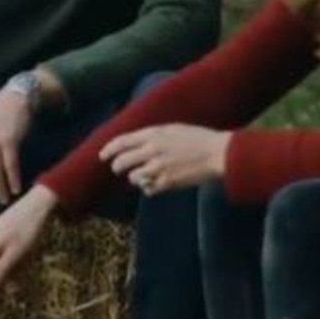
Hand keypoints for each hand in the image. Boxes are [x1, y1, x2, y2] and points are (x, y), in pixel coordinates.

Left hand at [99, 124, 230, 194]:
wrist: (218, 153)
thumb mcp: (172, 129)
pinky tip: (157, 183)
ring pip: (133, 178)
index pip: (121, 141)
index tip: (102, 156)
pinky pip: (148, 189)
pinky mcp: (167, 183)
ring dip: (136, 178)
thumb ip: (152, 136)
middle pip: (121, 162)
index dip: (108, 149)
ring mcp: (158, 168)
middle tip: (118, 169)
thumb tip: (135, 144)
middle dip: (117, 167)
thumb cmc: (198, 139)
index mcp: (154, 134)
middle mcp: (152, 150)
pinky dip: (149, 188)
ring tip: (146, 174)